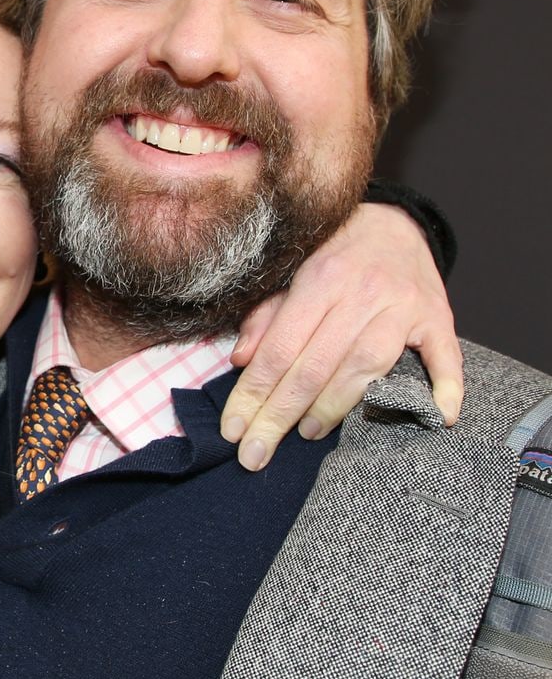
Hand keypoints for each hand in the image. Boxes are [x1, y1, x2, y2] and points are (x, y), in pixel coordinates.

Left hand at [221, 203, 462, 469]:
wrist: (397, 222)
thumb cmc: (335, 253)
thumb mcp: (292, 270)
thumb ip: (266, 315)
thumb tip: (241, 360)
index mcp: (319, 279)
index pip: (280, 349)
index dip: (254, 393)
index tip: (232, 430)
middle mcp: (362, 292)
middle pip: (316, 366)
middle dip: (280, 416)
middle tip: (256, 455)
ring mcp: (404, 305)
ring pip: (366, 366)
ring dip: (334, 407)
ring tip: (306, 435)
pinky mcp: (439, 316)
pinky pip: (445, 356)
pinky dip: (445, 387)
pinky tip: (439, 416)